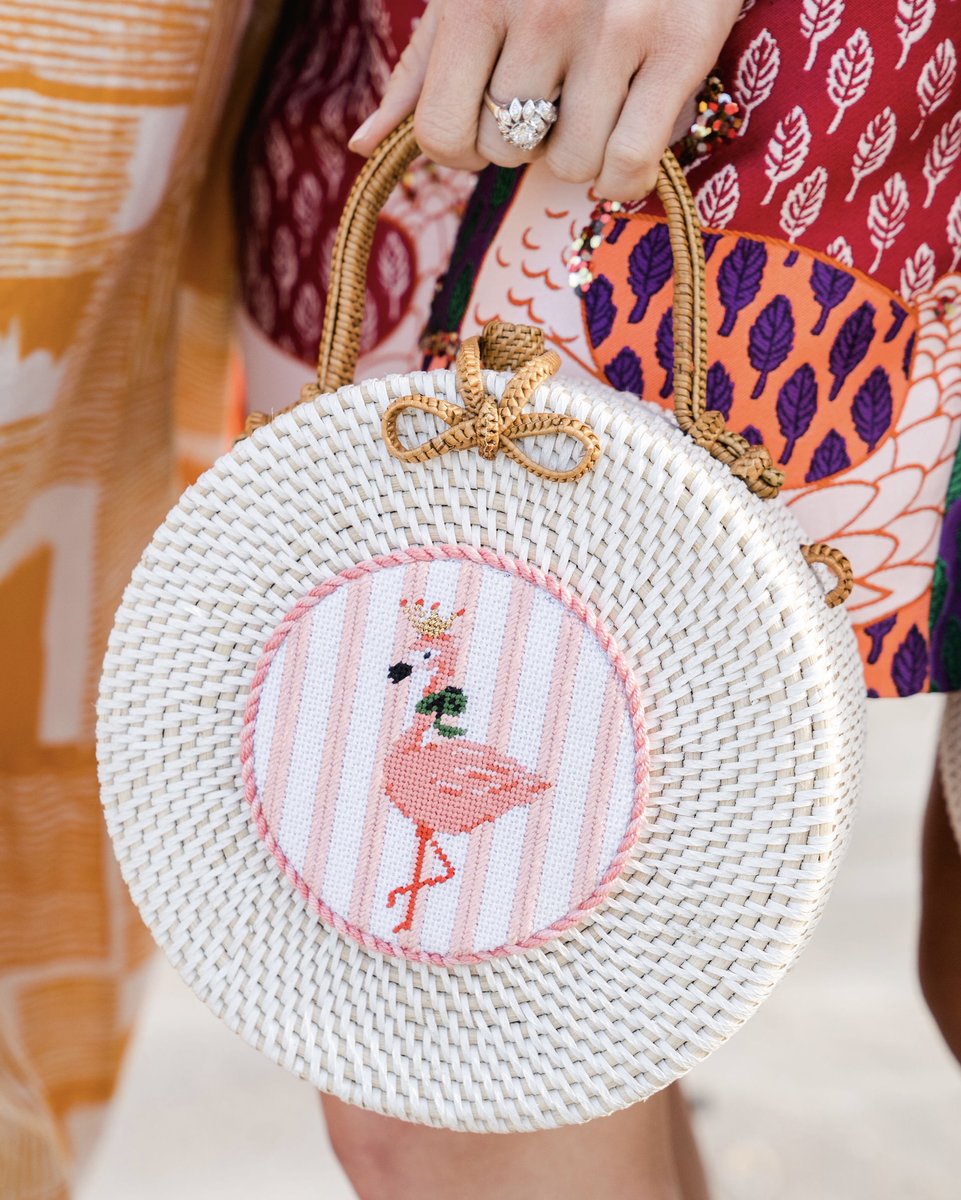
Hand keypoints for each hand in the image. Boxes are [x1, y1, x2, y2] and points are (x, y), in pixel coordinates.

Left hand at [349, 0, 741, 200]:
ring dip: (582, 153)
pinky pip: (629, 163)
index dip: (463, 144)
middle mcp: (542, 12)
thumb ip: (423, 67)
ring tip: (599, 100)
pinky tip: (631, 145)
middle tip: (555, 95)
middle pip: (507, 154)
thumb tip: (365, 145)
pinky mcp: (680, 44)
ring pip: (571, 165)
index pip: (441, 135)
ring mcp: (614, 30)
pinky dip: (627, 178)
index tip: (489, 118)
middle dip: (527, 139)